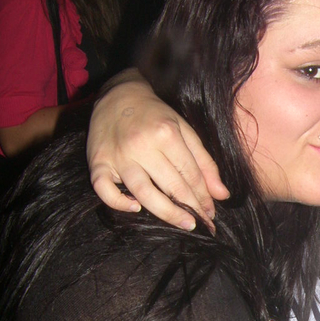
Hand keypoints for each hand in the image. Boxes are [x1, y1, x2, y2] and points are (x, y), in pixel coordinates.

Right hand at [87, 72, 229, 229]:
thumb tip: (222, 195)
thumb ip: (203, 162)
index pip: (190, 174)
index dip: (203, 196)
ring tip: (184, 224)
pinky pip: (103, 189)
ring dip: (166, 212)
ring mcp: (118, 156)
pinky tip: (135, 209)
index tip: (211, 213)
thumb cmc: (154, 116)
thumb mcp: (183, 130)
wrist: (117, 96)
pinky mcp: (97, 162)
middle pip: (171, 185)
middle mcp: (142, 145)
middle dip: (191, 208)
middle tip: (203, 224)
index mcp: (166, 134)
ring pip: (143, 192)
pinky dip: (118, 202)